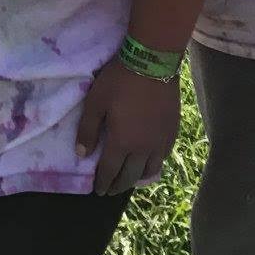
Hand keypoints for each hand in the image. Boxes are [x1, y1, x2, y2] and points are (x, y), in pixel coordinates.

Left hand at [76, 58, 179, 194]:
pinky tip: (149, 162)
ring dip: (137, 178)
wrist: (153, 64)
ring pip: (150, 170)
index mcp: (122, 142)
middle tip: (111, 190)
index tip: (98, 190)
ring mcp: (160, 141)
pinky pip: (163, 157)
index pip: (110, 170)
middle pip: (130, 176)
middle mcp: (143, 148)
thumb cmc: (119, 81)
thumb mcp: (95, 102)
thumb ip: (88, 130)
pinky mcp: (172, 132)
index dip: (103, 182)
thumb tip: (82, 154)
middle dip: (118, 185)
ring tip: (129, 180)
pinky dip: (153, 165)